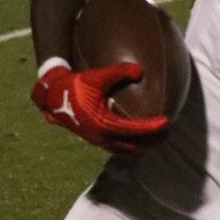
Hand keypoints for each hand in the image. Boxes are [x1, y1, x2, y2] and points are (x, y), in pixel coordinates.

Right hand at [30, 59, 168, 151]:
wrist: (52, 97)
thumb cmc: (75, 84)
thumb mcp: (97, 76)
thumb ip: (119, 72)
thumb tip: (140, 70)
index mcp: (104, 124)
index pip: (134, 129)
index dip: (152, 127)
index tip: (167, 121)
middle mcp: (101, 136)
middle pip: (133, 145)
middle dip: (151, 142)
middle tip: (166, 134)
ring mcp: (96, 140)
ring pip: (124, 148)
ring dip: (139, 145)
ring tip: (154, 138)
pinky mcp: (92, 138)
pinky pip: (115, 146)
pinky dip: (128, 142)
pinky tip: (133, 134)